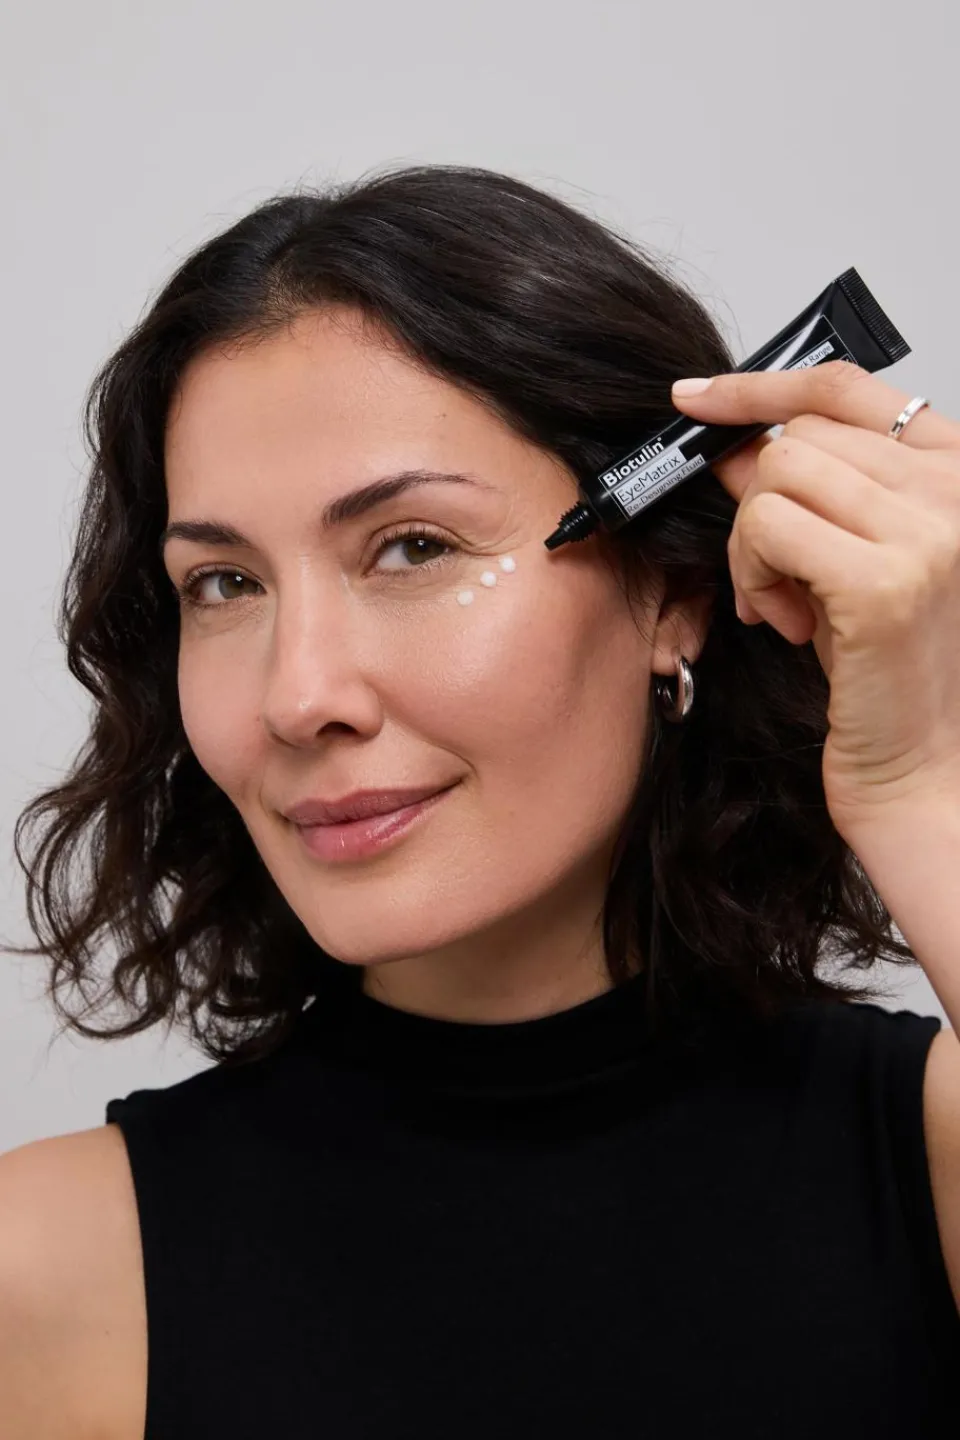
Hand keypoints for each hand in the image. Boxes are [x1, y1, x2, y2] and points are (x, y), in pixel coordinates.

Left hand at [670, 361, 959, 838]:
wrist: (922, 770)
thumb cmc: (887, 673)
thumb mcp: (841, 562)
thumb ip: (803, 494)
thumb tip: (732, 443)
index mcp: (959, 472)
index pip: (847, 387)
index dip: (760, 386)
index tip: (696, 398)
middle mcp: (959, 489)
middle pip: (797, 435)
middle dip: (756, 503)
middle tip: (771, 575)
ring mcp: (931, 531)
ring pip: (775, 476)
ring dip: (752, 544)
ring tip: (783, 603)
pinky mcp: (886, 582)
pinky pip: (767, 528)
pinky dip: (752, 575)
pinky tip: (787, 623)